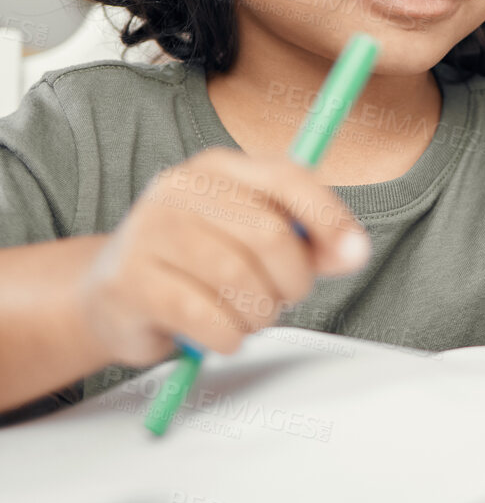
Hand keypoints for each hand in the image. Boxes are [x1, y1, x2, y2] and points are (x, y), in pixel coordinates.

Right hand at [78, 148, 369, 366]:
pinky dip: (228, 336)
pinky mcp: (130, 282)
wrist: (110, 297)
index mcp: (219, 167)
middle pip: (269, 234)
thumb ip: (307, 240)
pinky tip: (222, 335)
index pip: (287, 177)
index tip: (355, 253)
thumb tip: (353, 251)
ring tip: (250, 317)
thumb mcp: (254, 240)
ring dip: (259, 313)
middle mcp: (181, 188)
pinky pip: (205, 317)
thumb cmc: (197, 264)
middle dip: (292, 279)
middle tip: (286, 297)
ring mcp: (149, 231)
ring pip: (238, 279)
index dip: (328, 216)